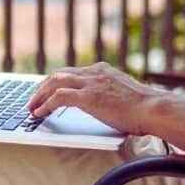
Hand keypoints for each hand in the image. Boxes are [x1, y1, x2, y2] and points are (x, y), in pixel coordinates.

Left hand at [26, 62, 162, 135]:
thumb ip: (111, 93)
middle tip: (33, 98)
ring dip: (40, 95)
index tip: (47, 89)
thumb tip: (105, 103)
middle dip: (43, 87)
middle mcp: (95, 73)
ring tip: (31, 107)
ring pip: (55, 83)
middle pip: (59, 74)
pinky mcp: (89, 97)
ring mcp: (91, 84)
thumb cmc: (144, 108)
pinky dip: (46, 104)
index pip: (72, 71)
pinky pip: (59, 98)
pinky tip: (39, 113)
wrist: (153, 109)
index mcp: (103, 70)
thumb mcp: (123, 94)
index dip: (56, 81)